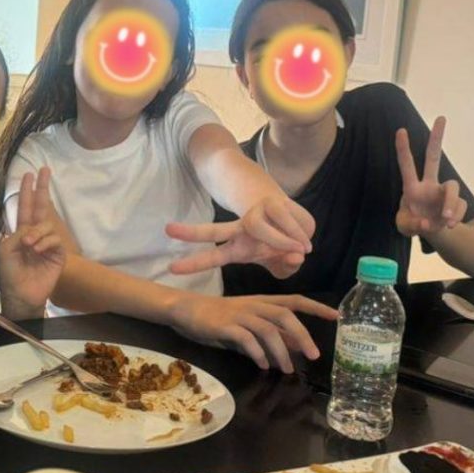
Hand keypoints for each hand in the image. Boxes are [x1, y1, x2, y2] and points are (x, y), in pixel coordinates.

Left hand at [0, 168, 65, 318]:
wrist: (20, 294)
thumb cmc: (9, 273)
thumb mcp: (6, 249)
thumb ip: (18, 233)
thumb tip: (32, 229)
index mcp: (21, 231)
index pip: (25, 207)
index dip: (27, 191)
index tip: (29, 174)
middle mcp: (35, 234)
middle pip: (41, 207)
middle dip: (42, 188)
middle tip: (45, 170)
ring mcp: (48, 243)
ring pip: (48, 225)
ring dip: (37, 232)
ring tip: (29, 244)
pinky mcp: (57, 254)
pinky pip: (54, 239)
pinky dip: (45, 242)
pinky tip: (37, 250)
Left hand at [166, 195, 313, 278]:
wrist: (292, 217)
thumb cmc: (280, 248)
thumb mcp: (282, 266)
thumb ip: (286, 267)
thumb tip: (294, 255)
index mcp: (239, 248)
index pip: (214, 256)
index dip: (195, 263)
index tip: (171, 269)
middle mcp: (241, 228)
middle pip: (214, 230)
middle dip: (191, 232)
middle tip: (167, 229)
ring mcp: (256, 213)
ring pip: (268, 232)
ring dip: (287, 242)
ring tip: (303, 249)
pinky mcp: (274, 203)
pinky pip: (291, 224)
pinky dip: (302, 234)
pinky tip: (306, 238)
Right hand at [168, 292, 336, 373]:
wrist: (185, 310)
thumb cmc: (218, 317)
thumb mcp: (247, 324)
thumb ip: (270, 333)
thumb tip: (295, 347)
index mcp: (261, 302)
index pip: (294, 300)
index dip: (316, 307)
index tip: (337, 316)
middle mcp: (253, 305)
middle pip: (285, 314)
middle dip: (303, 335)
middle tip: (313, 356)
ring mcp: (239, 314)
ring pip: (268, 329)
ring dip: (280, 351)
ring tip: (285, 370)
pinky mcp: (224, 325)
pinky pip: (246, 338)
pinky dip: (257, 353)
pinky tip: (261, 364)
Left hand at [395, 116, 465, 235]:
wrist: (431, 231)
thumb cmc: (412, 223)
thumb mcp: (405, 227)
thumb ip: (411, 225)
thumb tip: (426, 222)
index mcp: (412, 188)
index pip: (407, 165)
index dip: (403, 149)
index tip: (400, 130)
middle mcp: (429, 185)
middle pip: (434, 157)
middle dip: (437, 138)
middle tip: (441, 117)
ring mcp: (444, 192)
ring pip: (453, 188)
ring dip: (451, 204)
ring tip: (445, 220)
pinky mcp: (456, 203)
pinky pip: (460, 207)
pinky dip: (455, 217)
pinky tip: (448, 225)